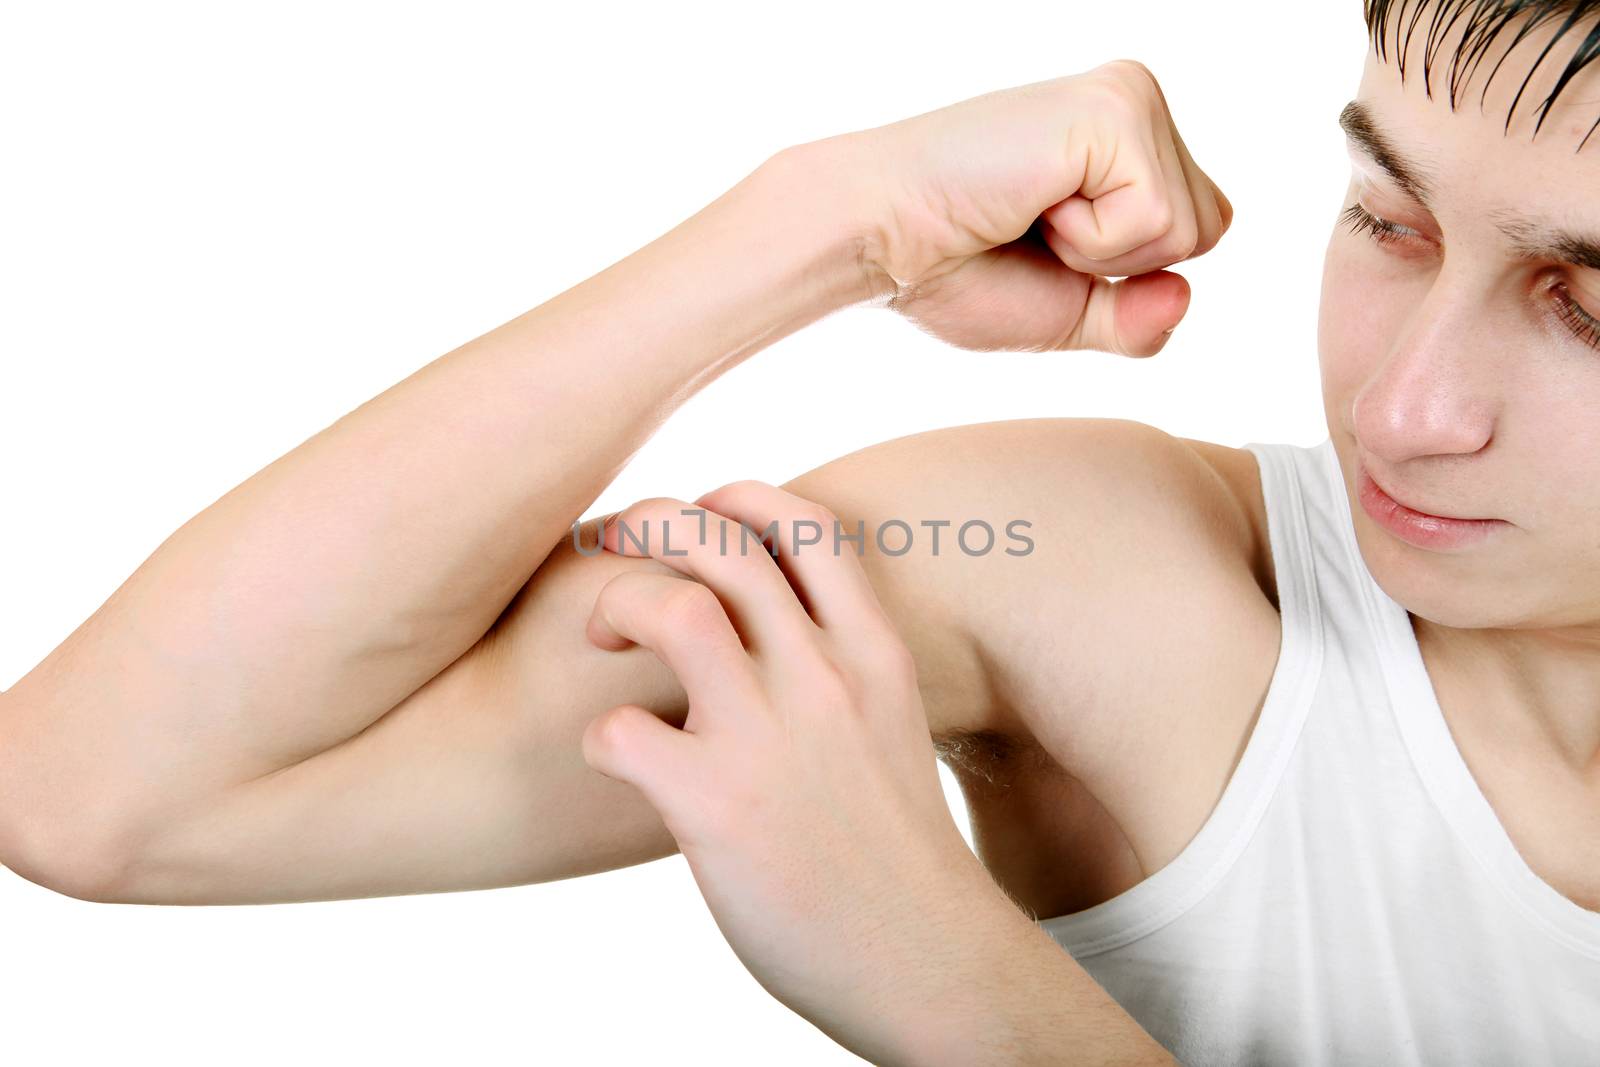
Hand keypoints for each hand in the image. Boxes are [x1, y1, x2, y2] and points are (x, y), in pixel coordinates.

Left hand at [580, 482, 1000, 1060]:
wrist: (931, 963)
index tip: (698, 519)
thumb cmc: (899, 855)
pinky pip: (621, 731)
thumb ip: (836, 671)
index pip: (806, 523)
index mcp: (874, 654)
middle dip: (651, 523)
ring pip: (675, 607)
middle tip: (612, 550)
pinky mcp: (716, 805)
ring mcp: (772, 737)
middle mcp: (825, 678)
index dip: (737, 498)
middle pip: (724, 540)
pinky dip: (600, 736)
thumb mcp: (890, 729)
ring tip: (600, 634)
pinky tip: (617, 758)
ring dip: (618, 603)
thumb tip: (762, 632)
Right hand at [839, 59, 1232, 354]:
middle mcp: (1134, 101)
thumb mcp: (1066, 312)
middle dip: (1118, 265)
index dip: (1126, 272)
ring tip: (1029, 215)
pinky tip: (1031, 204)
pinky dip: (1089, 241)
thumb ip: (1134, 318)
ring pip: (1188, 229)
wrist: (882, 240)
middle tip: (1033, 231)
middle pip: (1205, 230)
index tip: (1042, 243)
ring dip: (1099, 253)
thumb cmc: (950, 268)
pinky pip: (1154, 219)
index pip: (1198, 231)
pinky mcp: (1115, 111)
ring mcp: (1128, 98)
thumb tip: (1184, 295)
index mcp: (1124, 138)